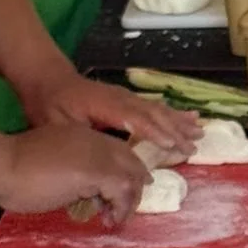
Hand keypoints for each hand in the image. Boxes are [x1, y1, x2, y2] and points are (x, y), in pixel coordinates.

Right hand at [0, 121, 148, 226]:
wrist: (0, 163)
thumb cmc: (12, 167)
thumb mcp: (49, 165)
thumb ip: (70, 173)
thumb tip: (84, 192)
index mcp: (81, 135)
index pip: (117, 150)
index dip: (126, 171)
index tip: (122, 193)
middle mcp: (94, 140)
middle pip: (131, 162)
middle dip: (132, 187)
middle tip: (122, 210)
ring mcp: (97, 153)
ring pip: (131, 176)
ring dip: (127, 201)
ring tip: (113, 218)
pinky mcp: (96, 170)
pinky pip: (122, 189)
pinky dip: (120, 208)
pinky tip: (108, 219)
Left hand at [23, 65, 199, 169]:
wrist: (47, 79)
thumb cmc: (48, 104)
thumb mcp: (54, 125)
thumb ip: (77, 142)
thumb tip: (97, 168)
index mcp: (102, 104)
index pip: (132, 117)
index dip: (152, 131)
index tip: (171, 144)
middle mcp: (119, 98)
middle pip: (152, 113)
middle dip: (174, 130)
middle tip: (193, 146)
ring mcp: (126, 97)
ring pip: (157, 109)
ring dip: (179, 122)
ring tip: (200, 133)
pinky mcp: (128, 100)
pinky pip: (155, 107)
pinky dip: (174, 115)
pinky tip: (190, 118)